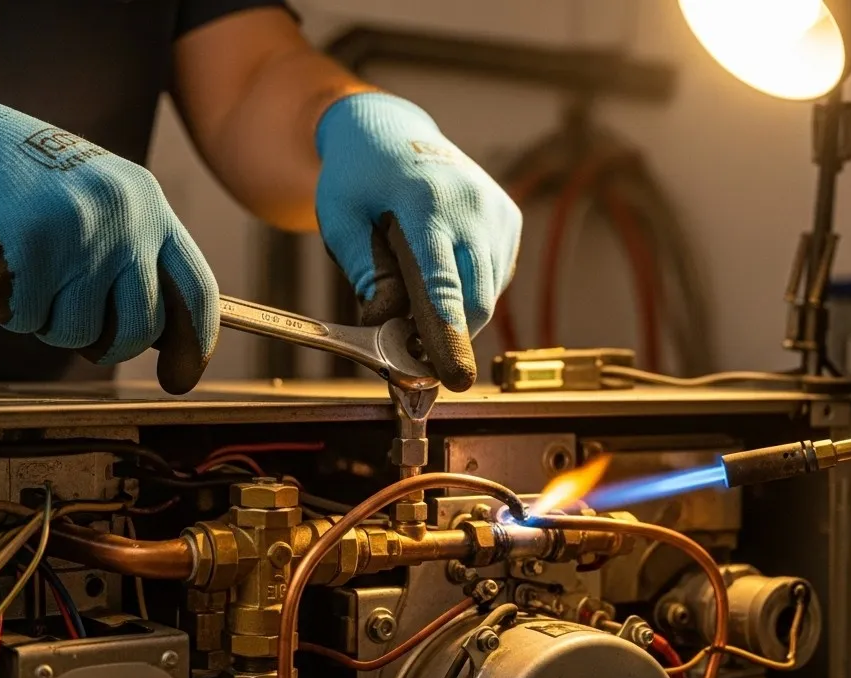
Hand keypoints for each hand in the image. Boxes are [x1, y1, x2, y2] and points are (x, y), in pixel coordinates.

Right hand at [0, 59, 218, 393]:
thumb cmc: (23, 175)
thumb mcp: (101, 197)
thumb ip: (134, 254)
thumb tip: (158, 336)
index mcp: (149, 204)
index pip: (196, 291)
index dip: (194, 345)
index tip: (179, 378)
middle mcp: (124, 218)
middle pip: (140, 329)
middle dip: (106, 345)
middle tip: (71, 319)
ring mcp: (79, 234)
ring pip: (76, 333)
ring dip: (44, 319)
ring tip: (26, 268)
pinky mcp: (29, 250)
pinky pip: (24, 320)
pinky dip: (3, 304)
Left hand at [315, 93, 520, 390]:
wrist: (391, 128)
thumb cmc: (359, 175)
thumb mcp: (340, 216)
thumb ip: (361, 267)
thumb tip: (385, 319)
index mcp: (427, 203)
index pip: (444, 283)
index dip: (448, 334)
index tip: (453, 375)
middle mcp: (473, 205)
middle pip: (476, 299)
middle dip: (453, 336)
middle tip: (420, 353)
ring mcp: (497, 210)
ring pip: (489, 292)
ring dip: (461, 313)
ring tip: (422, 301)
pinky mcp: (509, 217)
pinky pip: (497, 276)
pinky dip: (473, 290)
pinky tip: (445, 272)